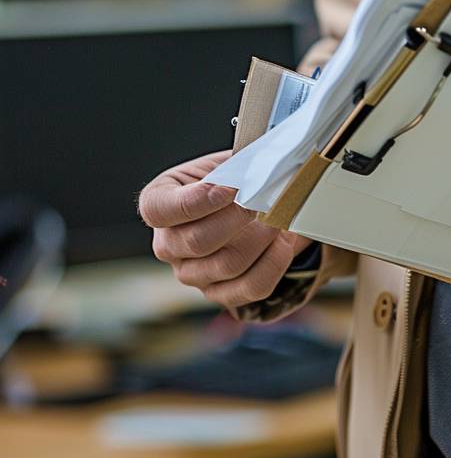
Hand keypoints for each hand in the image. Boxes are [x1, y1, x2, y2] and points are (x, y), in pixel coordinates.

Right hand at [138, 151, 310, 307]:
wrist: (250, 209)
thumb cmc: (232, 182)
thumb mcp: (226, 165)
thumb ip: (233, 169)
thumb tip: (256, 173)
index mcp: (158, 204)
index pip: (158, 210)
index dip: (195, 201)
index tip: (231, 189)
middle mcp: (167, 244)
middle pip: (197, 241)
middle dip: (238, 219)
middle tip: (265, 200)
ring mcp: (190, 273)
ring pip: (227, 264)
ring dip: (261, 238)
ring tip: (279, 218)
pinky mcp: (219, 293)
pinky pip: (250, 287)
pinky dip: (274, 262)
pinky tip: (284, 240)